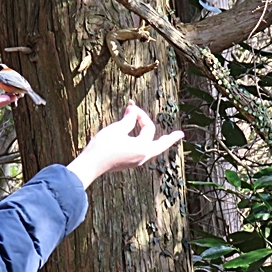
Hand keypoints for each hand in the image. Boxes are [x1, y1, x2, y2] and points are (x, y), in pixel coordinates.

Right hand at [67, 103, 184, 188]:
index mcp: (142, 148)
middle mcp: (142, 156)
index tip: (130, 106)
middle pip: (159, 144)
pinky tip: (146, 143)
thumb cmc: (103, 146)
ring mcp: (135, 161)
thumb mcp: (117, 129)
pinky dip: (146, 144)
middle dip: (169, 138)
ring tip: (168, 140)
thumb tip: (134, 110)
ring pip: (153, 150)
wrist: (91, 165)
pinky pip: (143, 152)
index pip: (148, 127)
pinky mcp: (128, 162)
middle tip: (180, 135)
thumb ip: (129, 119)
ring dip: (158, 141)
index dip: (141, 115)